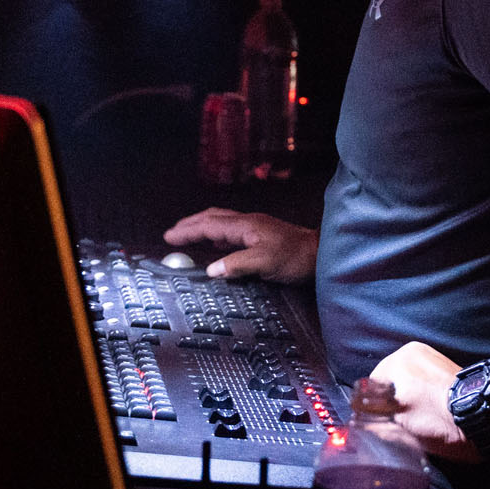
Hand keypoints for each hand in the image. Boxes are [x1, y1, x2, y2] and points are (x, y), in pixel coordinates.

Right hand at [161, 208, 317, 281]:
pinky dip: (215, 235)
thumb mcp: (265, 263)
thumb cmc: (296, 257)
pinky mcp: (260, 236)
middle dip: (190, 224)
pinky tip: (215, 245)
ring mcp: (254, 228)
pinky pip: (230, 232)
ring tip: (187, 235)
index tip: (169, 236)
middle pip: (212, 218)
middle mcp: (247, 223)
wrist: (320, 254)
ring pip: (221, 223)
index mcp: (245, 226)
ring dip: (201, 227)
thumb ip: (237, 265)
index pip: (209, 225)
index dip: (188, 230)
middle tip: (172, 233)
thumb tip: (211, 270)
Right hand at [369, 341, 472, 460]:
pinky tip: (430, 411)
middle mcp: (414, 352)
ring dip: (407, 398)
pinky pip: (422, 380)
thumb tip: (358, 424)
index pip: (371, 385)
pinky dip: (421, 394)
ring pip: (406, 382)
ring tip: (419, 418)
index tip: (378, 422)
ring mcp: (431, 357)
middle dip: (391, 401)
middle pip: (389, 381)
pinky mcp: (445, 365)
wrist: (483, 416)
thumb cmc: (441, 420)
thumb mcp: (402, 429)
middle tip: (401, 422)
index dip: (372, 406)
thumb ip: (375, 423)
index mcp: (400, 360)